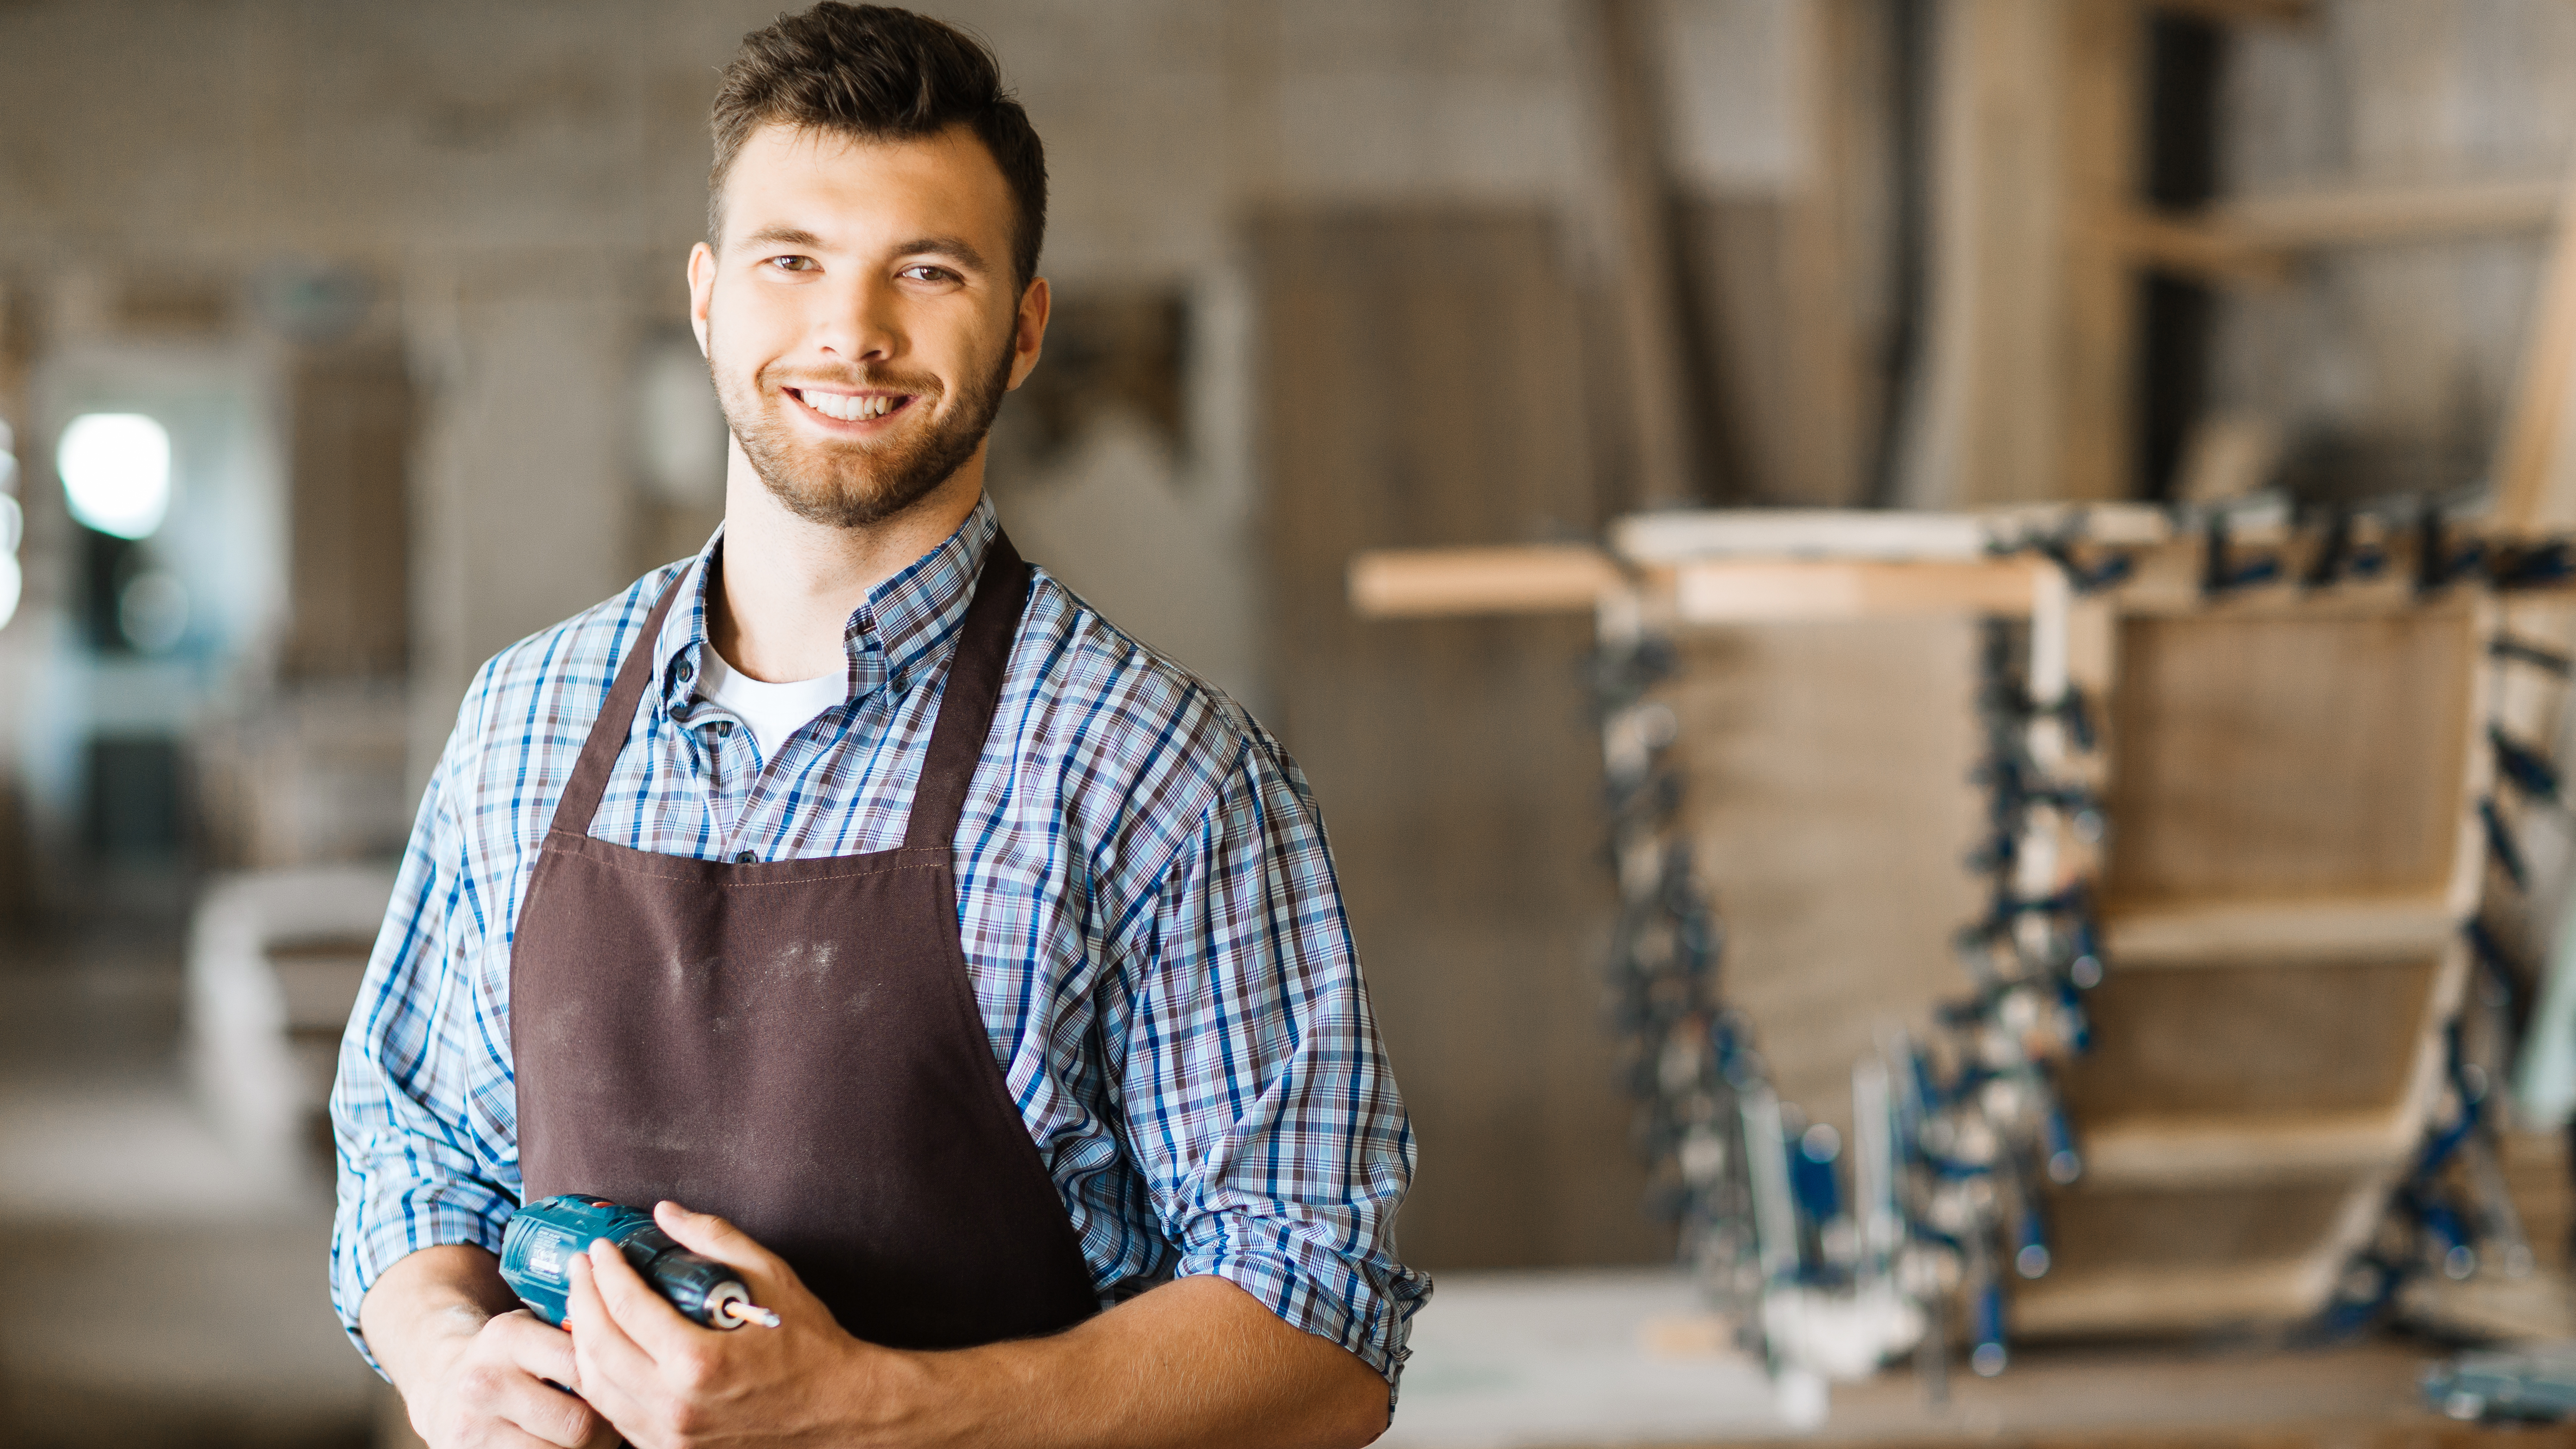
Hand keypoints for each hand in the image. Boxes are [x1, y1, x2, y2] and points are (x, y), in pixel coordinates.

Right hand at [404, 1307, 617, 1448]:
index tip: (629, 1392)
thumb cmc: (509, 1355)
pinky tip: (558, 1446)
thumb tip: (644, 1343)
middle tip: (616, 1429)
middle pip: (576, 1423)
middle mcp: (484, 1382)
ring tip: (592, 1440)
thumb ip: (578, 1334)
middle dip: (606, 1431)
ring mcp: (471, 1426)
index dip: (615, 1385)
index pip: (582, 1366)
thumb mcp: (534, 1328)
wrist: (441, 1383)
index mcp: (508, 1337)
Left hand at [565, 1201, 922, 1447]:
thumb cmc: (811, 1348)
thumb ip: (715, 1240)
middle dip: (583, 1299)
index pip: (626, 1308)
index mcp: (698, 1362)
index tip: (602, 1249)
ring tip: (588, 1306)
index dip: (606, 1271)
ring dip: (583, 1341)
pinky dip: (602, 1380)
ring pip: (596, 1387)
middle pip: (597, 1348)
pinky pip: (616, 1416)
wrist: (839, 1410)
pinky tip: (607, 1352)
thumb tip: (667, 1213)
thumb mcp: (771, 1278)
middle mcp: (675, 1406)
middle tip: (583, 1269)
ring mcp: (670, 1437)